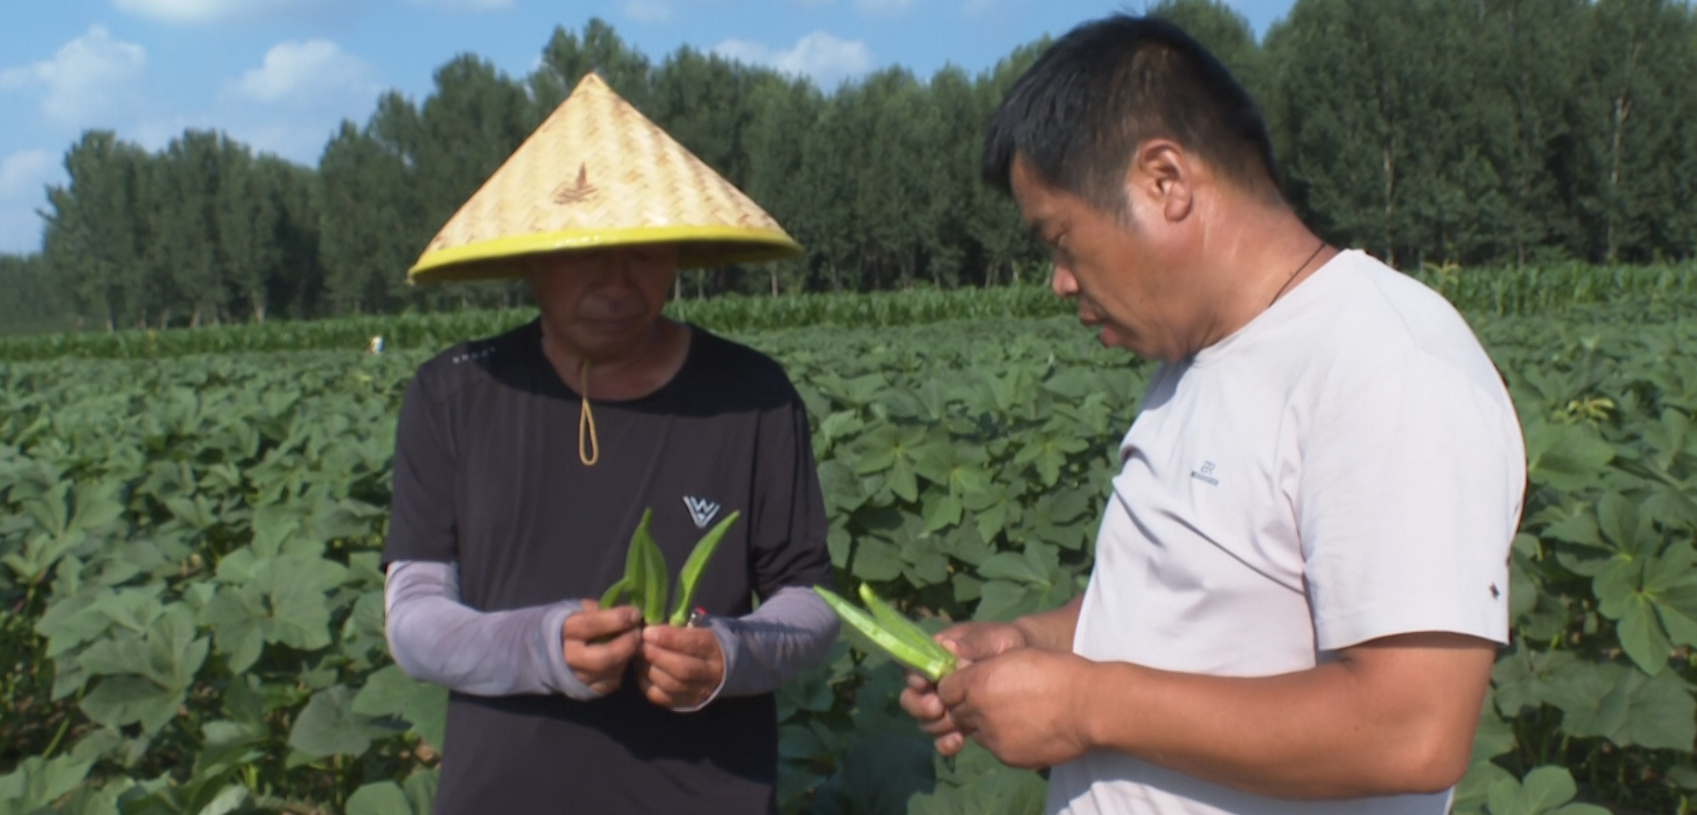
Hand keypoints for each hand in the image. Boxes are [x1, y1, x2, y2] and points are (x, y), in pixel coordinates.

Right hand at [562, 600, 642, 695]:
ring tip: (634, 644)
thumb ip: (603, 611)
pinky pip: (612, 682)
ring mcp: (579, 677)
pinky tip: (624, 658)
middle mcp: (569, 658)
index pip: (591, 625)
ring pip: (612, 671)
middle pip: (604, 656)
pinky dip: (622, 669)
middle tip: (638, 633)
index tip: (634, 613)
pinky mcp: (589, 691)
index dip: (617, 619)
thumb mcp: (583, 611)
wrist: (553, 654)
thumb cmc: (575, 625)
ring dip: (628, 656)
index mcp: (565, 632)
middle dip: (627, 644)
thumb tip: (630, 614)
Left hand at [637, 624, 725, 708]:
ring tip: (637, 656)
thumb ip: (676, 627)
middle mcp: (710, 674)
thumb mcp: (695, 629)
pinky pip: (660, 696)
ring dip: (648, 669)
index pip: (693, 644)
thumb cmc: (699, 641)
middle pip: (682, 669)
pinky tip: (641, 670)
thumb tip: (650, 624)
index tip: (648, 631)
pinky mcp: (684, 704)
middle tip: (639, 645)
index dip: (669, 638)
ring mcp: (697, 692)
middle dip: (656, 656)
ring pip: (669, 685)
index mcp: (713, 649)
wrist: (719, 668)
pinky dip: (646, 683)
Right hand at [899, 621, 1028, 755]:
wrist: (1028, 663)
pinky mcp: (960, 723)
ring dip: (935, 725)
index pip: (913, 667)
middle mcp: (935, 683)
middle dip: (920, 706)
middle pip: (911, 698)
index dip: (914, 678)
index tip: (925, 684)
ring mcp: (946, 705)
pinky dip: (946, 743)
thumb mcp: (991, 638)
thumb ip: (971, 643)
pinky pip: (943, 738)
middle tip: (937, 707)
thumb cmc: (1005, 644)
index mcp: (936, 657)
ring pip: (925, 721)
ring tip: (955, 725)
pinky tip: (959, 741)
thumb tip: (947, 646)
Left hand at [936, 647, 1095, 769]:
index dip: (956, 687)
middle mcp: (978, 710)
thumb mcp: (1015, 657)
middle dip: (968, 708)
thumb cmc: (1056, 672)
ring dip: (986, 725)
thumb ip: (986, 669)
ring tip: (1015, 715)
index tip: (969, 685)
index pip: (944, 689)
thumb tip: (970, 678)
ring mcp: (992, 737)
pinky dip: (1004, 740)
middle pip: (957, 713)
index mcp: (978, 681)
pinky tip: (1026, 729)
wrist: (1087, 704)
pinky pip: (996, 748)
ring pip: (976, 732)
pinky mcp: (1007, 756)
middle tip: (994, 701)